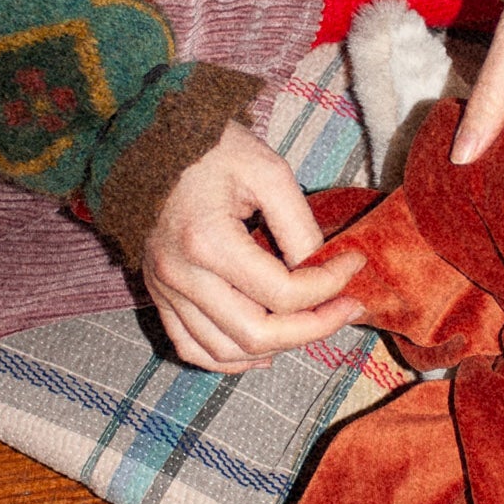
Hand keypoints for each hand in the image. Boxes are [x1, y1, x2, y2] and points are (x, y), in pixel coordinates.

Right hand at [143, 122, 363, 372]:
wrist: (149, 143)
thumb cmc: (210, 149)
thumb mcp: (267, 172)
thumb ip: (299, 225)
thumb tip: (323, 269)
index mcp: (207, 242)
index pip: (282, 292)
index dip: (330, 285)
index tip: (354, 262)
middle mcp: (180, 276)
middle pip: (257, 334)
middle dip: (314, 328)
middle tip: (347, 308)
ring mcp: (165, 290)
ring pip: (227, 351)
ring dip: (279, 348)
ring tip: (314, 325)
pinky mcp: (159, 295)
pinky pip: (193, 349)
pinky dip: (231, 360)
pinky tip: (264, 351)